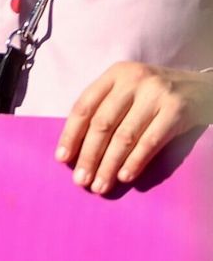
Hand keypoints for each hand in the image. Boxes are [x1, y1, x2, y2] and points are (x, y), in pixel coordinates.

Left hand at [56, 62, 212, 193]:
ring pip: (125, 136)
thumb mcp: (129, 90)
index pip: (85, 106)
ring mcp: (156, 94)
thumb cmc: (155, 95)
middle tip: (81, 181)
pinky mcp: (176, 110)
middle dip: (89, 156)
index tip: (62, 159)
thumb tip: (77, 148)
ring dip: (109, 165)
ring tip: (100, 185)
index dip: (71, 134)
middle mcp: (133, 80)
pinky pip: (150, 142)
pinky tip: (124, 177)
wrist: (201, 88)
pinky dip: (135, 161)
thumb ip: (105, 109)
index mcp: (115, 74)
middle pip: (102, 123)